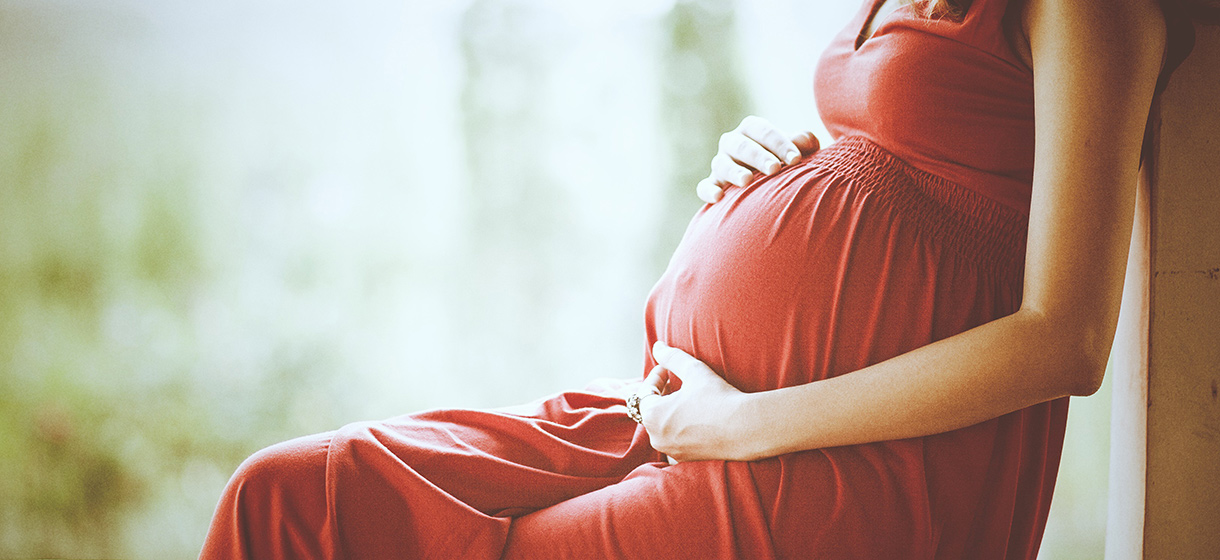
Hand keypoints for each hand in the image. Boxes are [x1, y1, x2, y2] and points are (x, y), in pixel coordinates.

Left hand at [634, 341, 754, 461]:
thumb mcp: (693, 370)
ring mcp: (670, 451)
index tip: (666, 367)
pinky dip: (678, 427)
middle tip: (674, 380)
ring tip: (684, 398)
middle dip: (660, 394)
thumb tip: (657, 346)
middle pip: (651, 410)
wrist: (745, 428)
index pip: (645, 392)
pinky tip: (693, 418)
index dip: (655, 377)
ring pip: (662, 426)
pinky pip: (675, 440)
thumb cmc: (717, 398)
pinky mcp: (685, 459)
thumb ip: (672, 357)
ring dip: (669, 411)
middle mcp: (656, 437)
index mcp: (652, 416)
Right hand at [696, 116, 820, 203]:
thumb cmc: (784, 161)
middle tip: (775, 169)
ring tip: (747, 180)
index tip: (797, 159)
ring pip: (721, 164)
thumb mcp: (794, 151)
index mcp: (751, 129)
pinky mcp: (712, 184)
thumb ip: (802, 144)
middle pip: (742, 146)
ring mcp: (720, 163)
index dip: (780, 143)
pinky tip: (719, 197)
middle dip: (758, 156)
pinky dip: (708, 191)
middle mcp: (732, 143)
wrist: (766, 184)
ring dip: (734, 171)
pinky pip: (704, 186)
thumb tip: (806, 141)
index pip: (763, 131)